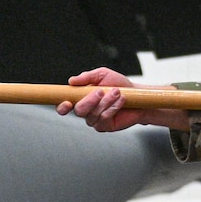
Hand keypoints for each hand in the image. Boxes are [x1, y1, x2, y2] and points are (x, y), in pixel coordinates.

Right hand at [55, 68, 191, 133]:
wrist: (137, 95)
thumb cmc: (120, 85)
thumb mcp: (103, 75)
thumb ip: (87, 77)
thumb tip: (72, 80)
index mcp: (81, 98)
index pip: (65, 105)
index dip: (62, 106)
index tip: (67, 102)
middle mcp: (86, 111)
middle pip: (79, 111)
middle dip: (90, 100)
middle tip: (101, 91)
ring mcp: (94, 120)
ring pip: (93, 114)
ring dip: (106, 102)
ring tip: (117, 92)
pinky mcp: (105, 126)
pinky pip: (104, 119)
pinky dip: (113, 108)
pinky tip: (121, 101)